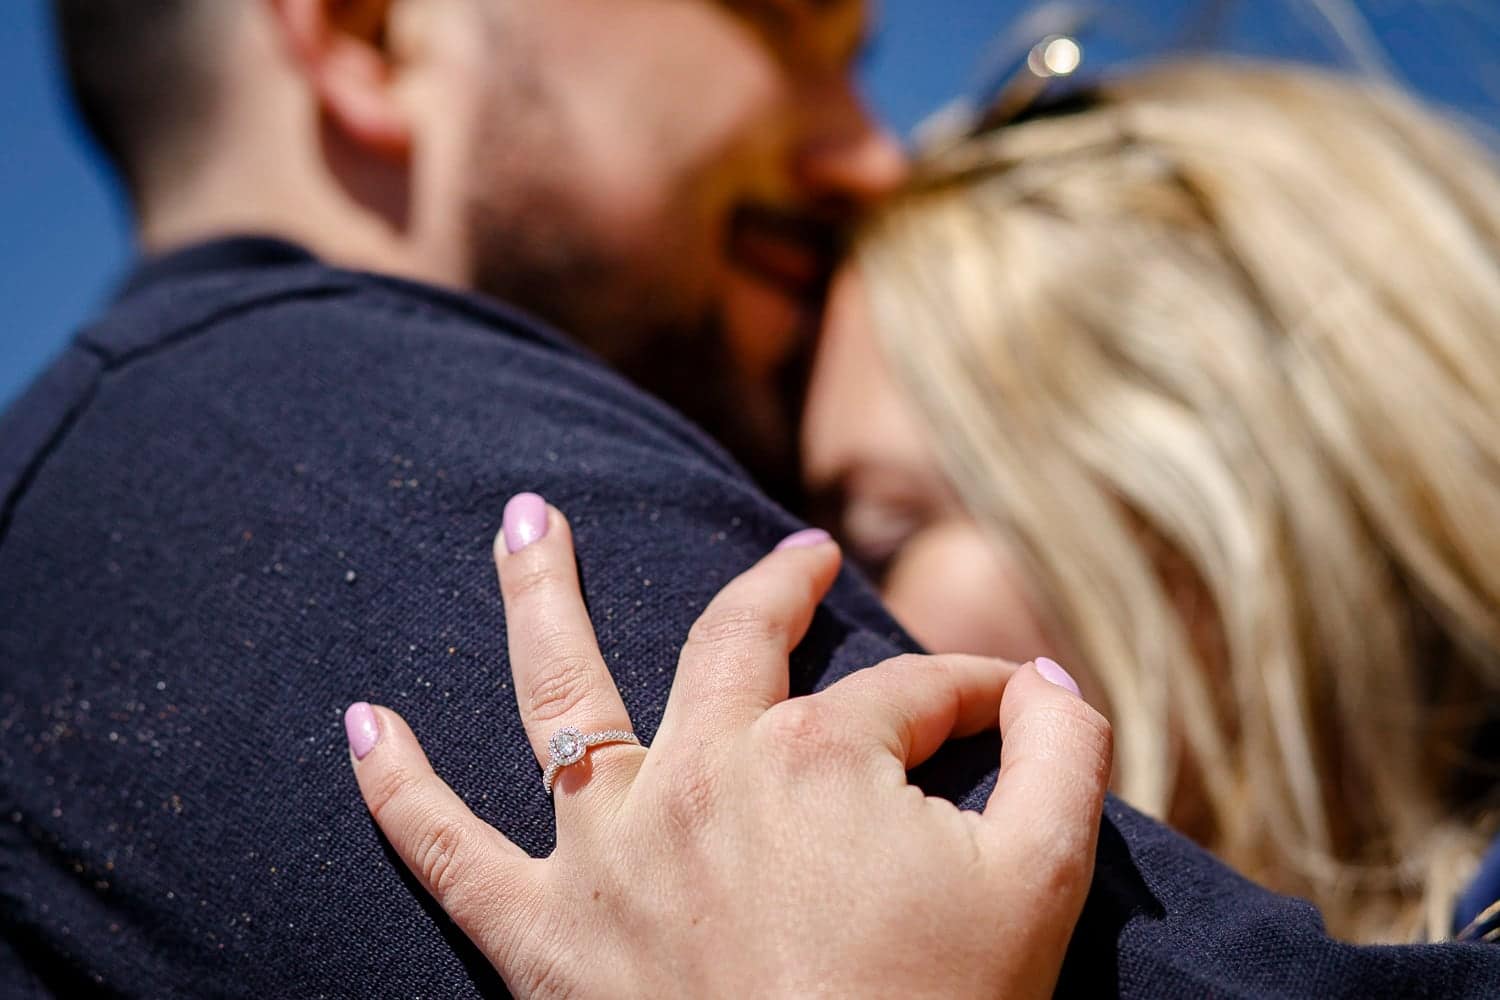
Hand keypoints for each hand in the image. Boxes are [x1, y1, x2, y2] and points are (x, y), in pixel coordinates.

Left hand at [343, 498, 1111, 997]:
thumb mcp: (1046, 882)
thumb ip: (1062, 754)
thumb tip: (1046, 678)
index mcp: (818, 756)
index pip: (912, 691)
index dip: (978, 697)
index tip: (1017, 713)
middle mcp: (700, 774)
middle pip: (733, 639)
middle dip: (779, 586)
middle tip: (801, 556)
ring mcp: (610, 852)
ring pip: (563, 691)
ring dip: (538, 595)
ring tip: (523, 517)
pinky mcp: (545, 939)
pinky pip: (451, 856)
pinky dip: (398, 792)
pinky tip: (359, 725)